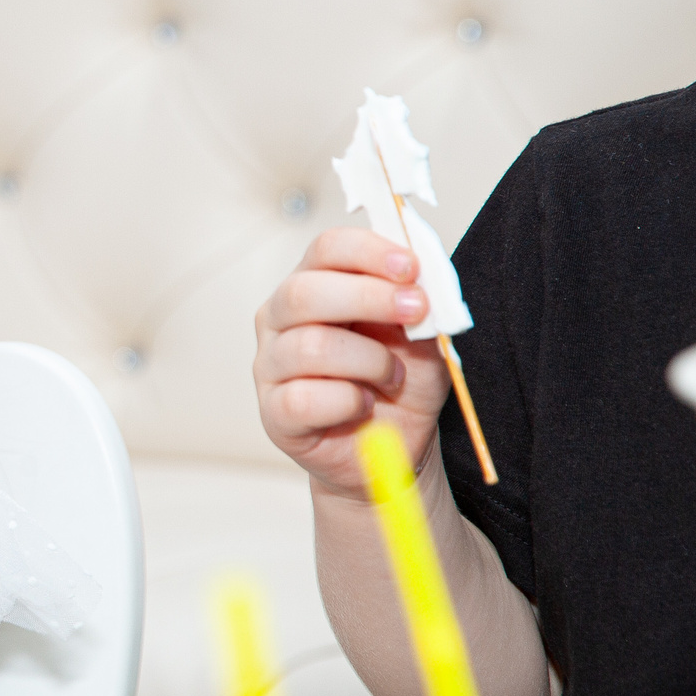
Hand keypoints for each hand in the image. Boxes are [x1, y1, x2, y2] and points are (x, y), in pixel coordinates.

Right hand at [253, 228, 451, 500]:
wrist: (392, 445)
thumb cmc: (399, 383)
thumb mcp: (423, 336)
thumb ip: (423, 305)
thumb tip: (425, 280)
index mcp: (316, 284)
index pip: (327, 249)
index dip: (368, 252)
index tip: (411, 267)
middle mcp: (281, 319)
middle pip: (304, 292)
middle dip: (369, 298)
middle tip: (416, 310)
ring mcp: (271, 364)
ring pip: (310, 347)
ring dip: (370, 361)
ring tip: (392, 377)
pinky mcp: (273, 411)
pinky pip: (305, 398)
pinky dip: (348, 403)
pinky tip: (362, 405)